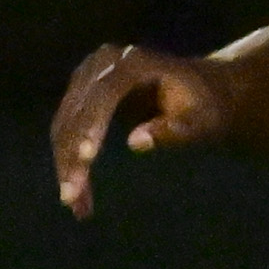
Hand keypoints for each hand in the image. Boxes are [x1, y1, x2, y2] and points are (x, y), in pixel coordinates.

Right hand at [49, 44, 235, 217]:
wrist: (201, 90)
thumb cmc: (204, 107)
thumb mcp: (201, 120)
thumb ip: (175, 130)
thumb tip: (136, 142)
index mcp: (133, 63)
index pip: (104, 94)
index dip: (92, 124)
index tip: (87, 158)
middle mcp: (102, 64)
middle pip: (77, 112)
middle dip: (71, 156)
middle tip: (71, 197)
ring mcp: (87, 78)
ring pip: (64, 125)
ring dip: (65, 165)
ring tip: (74, 204)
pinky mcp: (80, 95)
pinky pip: (67, 130)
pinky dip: (68, 162)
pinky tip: (78, 197)